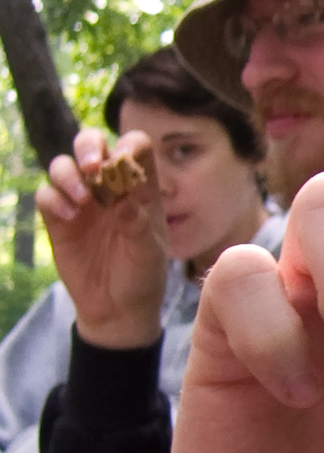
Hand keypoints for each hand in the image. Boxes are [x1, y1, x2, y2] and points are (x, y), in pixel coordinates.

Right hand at [37, 128, 167, 349]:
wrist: (117, 308)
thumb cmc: (142, 275)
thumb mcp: (148, 252)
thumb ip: (138, 225)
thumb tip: (123, 203)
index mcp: (140, 188)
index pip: (135, 147)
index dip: (128, 146)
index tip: (123, 163)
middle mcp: (108, 187)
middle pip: (92, 144)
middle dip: (89, 147)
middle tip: (93, 168)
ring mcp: (81, 201)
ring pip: (63, 165)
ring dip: (69, 175)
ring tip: (83, 200)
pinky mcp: (58, 219)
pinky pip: (46, 195)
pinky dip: (53, 199)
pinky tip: (69, 218)